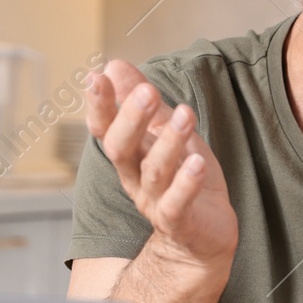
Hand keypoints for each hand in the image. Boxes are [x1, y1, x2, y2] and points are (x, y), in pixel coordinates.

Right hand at [85, 60, 237, 268]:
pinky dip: (186, 184)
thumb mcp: (165, 132)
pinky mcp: (180, 222)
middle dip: (131, 119)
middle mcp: (135, 179)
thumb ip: (141, 101)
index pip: (105, 128)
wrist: (204, 237)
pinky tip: (197, 162)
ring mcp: (156, 202)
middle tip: (147, 92)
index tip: (97, 77)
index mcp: (130, 155)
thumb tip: (114, 65)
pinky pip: (177, 204)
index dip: (100, 105)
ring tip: (184, 115)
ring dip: (168, 143)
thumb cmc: (184, 179)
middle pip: (121, 149)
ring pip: (154, 172)